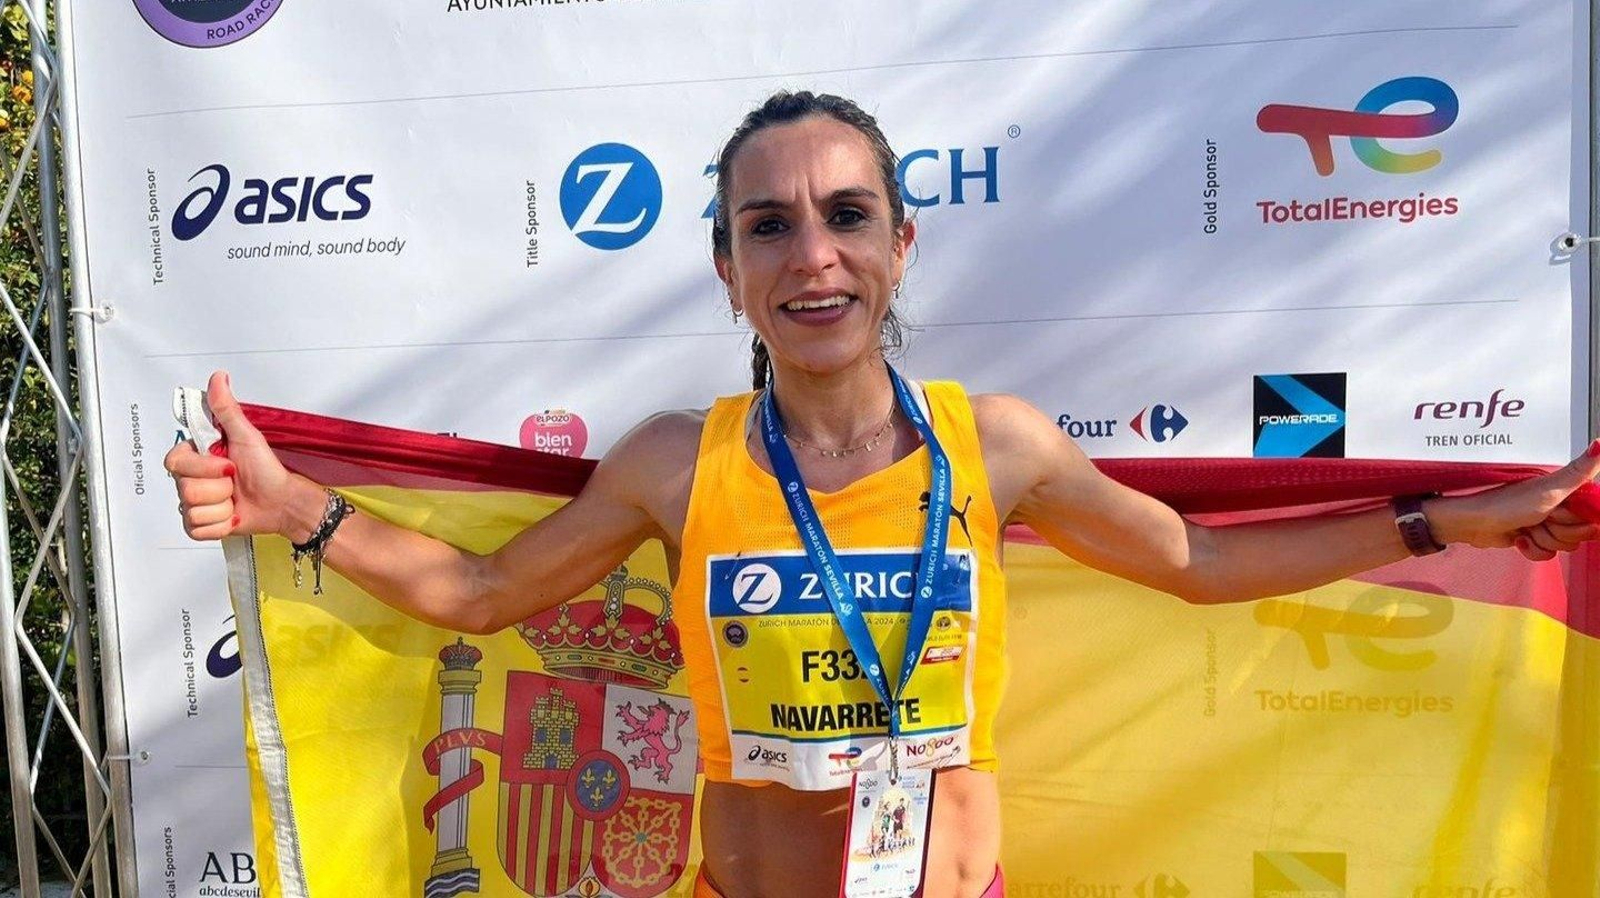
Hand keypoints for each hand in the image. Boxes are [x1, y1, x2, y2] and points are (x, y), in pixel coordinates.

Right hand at [162, 370, 306, 539]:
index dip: (204, 467)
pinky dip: (220, 525)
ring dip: (222, 507)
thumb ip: (226, 409)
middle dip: (219, 488)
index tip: (228, 465)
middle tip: (234, 481)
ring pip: (192, 510)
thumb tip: (218, 379)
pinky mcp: (200, 524)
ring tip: (235, 499)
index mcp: (198, 455)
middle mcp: (192, 478)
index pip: (175, 461)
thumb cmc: (267, 469)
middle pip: (185, 489)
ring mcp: (194, 503)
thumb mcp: (248, 436)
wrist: (282, 502)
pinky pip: (197, 529)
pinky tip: (232, 514)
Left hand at [1434, 440, 1599, 560]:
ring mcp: (1545, 522)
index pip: (1592, 517)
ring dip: (1543, 540)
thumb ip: (1579, 471)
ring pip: (1563, 546)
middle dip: (1558, 532)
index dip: (1577, 522)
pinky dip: (1532, 550)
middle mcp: (1558, 506)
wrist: (1473, 523)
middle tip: (1539, 520)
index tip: (1558, 515)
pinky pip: (1547, 554)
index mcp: (1565, 492)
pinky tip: (1519, 539)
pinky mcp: (1532, 537)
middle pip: (1579, 534)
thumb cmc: (1508, 504)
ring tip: (1526, 528)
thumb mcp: (1549, 489)